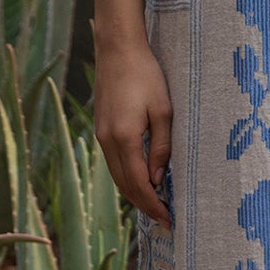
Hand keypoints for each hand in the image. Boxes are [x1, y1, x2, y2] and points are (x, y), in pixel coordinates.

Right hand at [95, 34, 173, 225]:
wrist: (118, 50)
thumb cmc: (146, 75)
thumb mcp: (163, 111)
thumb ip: (160, 147)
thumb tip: (158, 179)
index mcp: (124, 138)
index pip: (138, 183)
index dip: (153, 205)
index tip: (169, 218)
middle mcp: (107, 141)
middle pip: (124, 186)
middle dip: (144, 205)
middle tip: (165, 219)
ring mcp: (101, 136)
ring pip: (116, 177)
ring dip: (134, 194)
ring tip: (155, 205)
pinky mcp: (101, 129)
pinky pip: (113, 163)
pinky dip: (126, 178)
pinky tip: (141, 181)